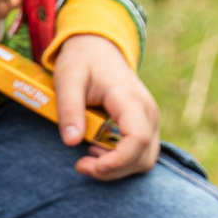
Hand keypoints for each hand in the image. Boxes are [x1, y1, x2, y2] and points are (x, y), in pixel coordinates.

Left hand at [52, 35, 161, 180]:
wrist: (99, 48)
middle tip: (80, 165)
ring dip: (116, 167)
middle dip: (113, 169)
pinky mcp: (145, 126)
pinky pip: (140, 153)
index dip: (116, 160)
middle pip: (144, 156)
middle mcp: (148, 112)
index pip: (138, 138)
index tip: (87, 164)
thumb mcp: (67, 79)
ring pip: (145, 159)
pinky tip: (97, 150)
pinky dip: (120, 161)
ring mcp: (149, 120)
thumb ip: (69, 108)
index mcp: (130, 99)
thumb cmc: (82, 61)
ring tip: (87, 156)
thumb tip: (71, 141)